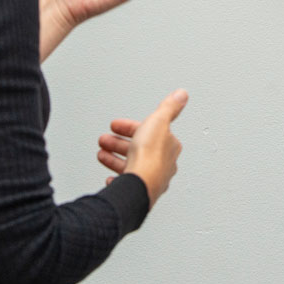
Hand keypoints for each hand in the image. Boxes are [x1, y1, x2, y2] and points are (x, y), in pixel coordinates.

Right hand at [97, 89, 186, 206]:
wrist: (140, 184)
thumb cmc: (150, 156)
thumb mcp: (158, 121)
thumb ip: (169, 108)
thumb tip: (182, 94)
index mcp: (168, 146)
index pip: (148, 131)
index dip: (130, 127)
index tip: (115, 126)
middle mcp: (163, 163)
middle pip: (138, 148)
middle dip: (119, 143)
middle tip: (105, 140)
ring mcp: (151, 178)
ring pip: (131, 164)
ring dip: (114, 158)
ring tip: (102, 154)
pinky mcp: (140, 189)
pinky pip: (128, 183)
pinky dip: (118, 178)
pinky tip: (112, 178)